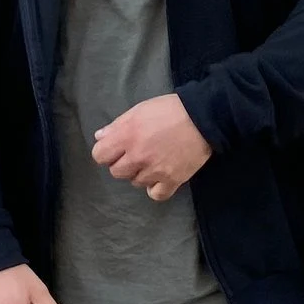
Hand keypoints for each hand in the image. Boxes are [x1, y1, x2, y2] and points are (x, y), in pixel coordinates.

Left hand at [90, 93, 211, 200]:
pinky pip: (155, 194)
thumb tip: (100, 137)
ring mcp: (155, 171)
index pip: (100, 156)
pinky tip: (160, 177)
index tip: (116, 148)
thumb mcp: (139, 110)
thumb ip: (117, 125)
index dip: (106, 152)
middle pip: (116, 172)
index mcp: (127, 136)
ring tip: (153, 160)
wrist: (204, 117)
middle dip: (123, 163)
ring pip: (135, 182)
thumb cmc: (169, 109)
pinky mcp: (172, 180)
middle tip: (137, 153)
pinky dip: (156, 187)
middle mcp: (138, 156)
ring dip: (141, 173)